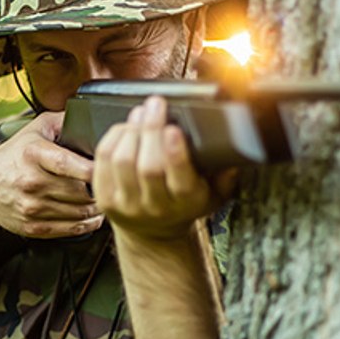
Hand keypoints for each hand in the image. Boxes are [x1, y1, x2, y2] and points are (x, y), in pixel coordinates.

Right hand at [0, 112, 103, 238]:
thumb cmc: (13, 157)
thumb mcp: (35, 129)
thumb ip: (63, 120)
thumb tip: (91, 119)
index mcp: (33, 155)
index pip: (68, 164)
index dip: (93, 169)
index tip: (107, 168)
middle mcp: (31, 182)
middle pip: (79, 191)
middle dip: (99, 189)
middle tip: (110, 184)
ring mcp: (31, 207)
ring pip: (79, 212)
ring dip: (96, 207)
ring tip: (102, 198)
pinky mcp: (33, 227)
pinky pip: (70, 230)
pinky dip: (87, 224)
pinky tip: (92, 215)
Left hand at [93, 96, 237, 241]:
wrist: (153, 234)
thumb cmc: (184, 205)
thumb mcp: (214, 195)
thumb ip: (225, 176)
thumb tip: (236, 155)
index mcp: (185, 202)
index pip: (178, 178)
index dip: (175, 153)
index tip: (174, 129)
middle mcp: (154, 205)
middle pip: (147, 166)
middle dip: (150, 130)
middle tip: (156, 104)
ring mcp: (126, 203)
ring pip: (122, 161)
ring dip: (131, 130)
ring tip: (141, 112)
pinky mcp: (104, 198)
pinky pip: (103, 161)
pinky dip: (113, 137)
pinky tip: (125, 127)